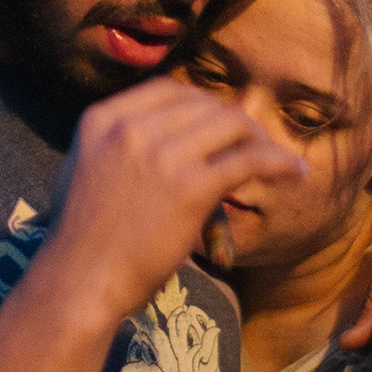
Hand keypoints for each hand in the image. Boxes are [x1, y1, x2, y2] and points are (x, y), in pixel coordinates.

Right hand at [46, 78, 303, 322]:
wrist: (78, 282)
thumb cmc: (80, 241)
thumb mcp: (82, 170)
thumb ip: (114, 147)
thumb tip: (154, 138)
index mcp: (102, 119)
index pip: (169, 88)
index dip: (203, 104)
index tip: (221, 126)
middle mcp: (131, 127)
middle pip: (205, 103)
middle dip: (235, 123)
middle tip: (255, 146)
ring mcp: (161, 153)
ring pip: (232, 123)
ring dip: (261, 139)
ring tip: (277, 160)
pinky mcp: (190, 186)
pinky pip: (249, 160)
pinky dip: (278, 162)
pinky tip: (294, 172)